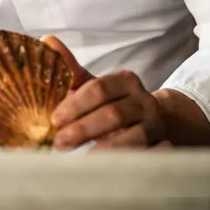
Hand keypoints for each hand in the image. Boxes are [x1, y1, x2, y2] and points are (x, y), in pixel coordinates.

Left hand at [40, 36, 170, 150]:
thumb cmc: (113, 104)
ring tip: (82, 158)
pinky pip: (151, 155)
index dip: (75, 104)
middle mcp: (144, 101)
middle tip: (59, 142)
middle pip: (113, 114)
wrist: (155, 122)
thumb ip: (70, 67)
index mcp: (125, 81)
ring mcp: (156, 126)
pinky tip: (110, 170)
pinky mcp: (163, 148)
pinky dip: (132, 161)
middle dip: (83, 129)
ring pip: (134, 137)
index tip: (54, 119)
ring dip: (105, 149)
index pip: (99, 89)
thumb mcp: (93, 86)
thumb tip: (45, 40)